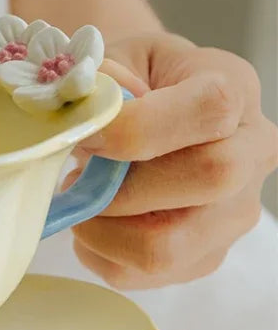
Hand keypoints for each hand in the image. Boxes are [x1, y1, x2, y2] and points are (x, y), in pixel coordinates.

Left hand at [69, 33, 277, 289]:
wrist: (148, 115)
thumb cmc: (133, 83)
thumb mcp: (119, 56)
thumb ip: (103, 77)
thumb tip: (94, 110)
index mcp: (234, 90)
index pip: (211, 110)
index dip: (135, 128)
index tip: (86, 135)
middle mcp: (250, 155)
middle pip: (209, 178)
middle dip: (121, 184)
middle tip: (78, 177)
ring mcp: (231, 217)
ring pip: (165, 247)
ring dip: (100, 228)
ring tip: (83, 199)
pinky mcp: (201, 258)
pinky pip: (135, 274)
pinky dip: (94, 251)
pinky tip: (93, 220)